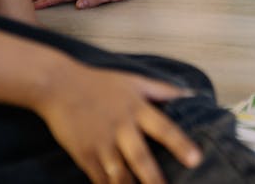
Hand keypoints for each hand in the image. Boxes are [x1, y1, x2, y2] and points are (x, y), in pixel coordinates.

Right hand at [35, 60, 200, 183]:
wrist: (59, 86)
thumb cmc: (100, 83)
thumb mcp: (134, 80)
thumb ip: (163, 89)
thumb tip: (191, 94)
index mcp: (136, 109)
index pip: (163, 128)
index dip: (180, 144)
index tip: (196, 159)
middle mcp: (120, 128)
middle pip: (139, 157)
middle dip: (153, 177)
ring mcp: (100, 144)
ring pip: (118, 174)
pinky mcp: (84, 156)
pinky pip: (99, 179)